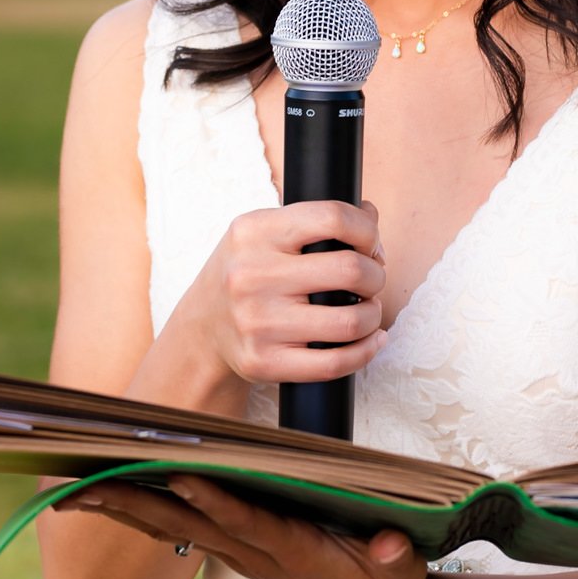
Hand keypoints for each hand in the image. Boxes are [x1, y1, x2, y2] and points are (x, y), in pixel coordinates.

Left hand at [52, 474, 425, 578]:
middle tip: (82, 488)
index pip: (244, 521)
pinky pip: (180, 527)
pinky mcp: (236, 545)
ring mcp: (240, 549)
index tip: (180, 477)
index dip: (213, 501)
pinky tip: (112, 494)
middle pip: (184, 525)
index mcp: (290, 549)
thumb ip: (391, 556)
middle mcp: (253, 550)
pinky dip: (145, 508)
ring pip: (173, 526)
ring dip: (125, 506)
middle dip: (134, 504)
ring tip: (76, 489)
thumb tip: (388, 544)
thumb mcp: (398, 571)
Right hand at [170, 200, 389, 387]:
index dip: (366, 231)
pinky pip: (334, 363)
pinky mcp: (264, 362)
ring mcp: (257, 322)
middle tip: (371, 280)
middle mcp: (251, 275)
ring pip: (350, 321)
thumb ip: (314, 220)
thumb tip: (370, 215)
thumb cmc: (246, 274)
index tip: (369, 245)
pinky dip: (365, 351)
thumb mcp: (263, 234)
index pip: (332, 217)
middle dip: (375, 275)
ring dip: (373, 315)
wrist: (202, 329)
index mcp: (252, 232)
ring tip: (367, 309)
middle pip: (350, 270)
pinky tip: (371, 340)